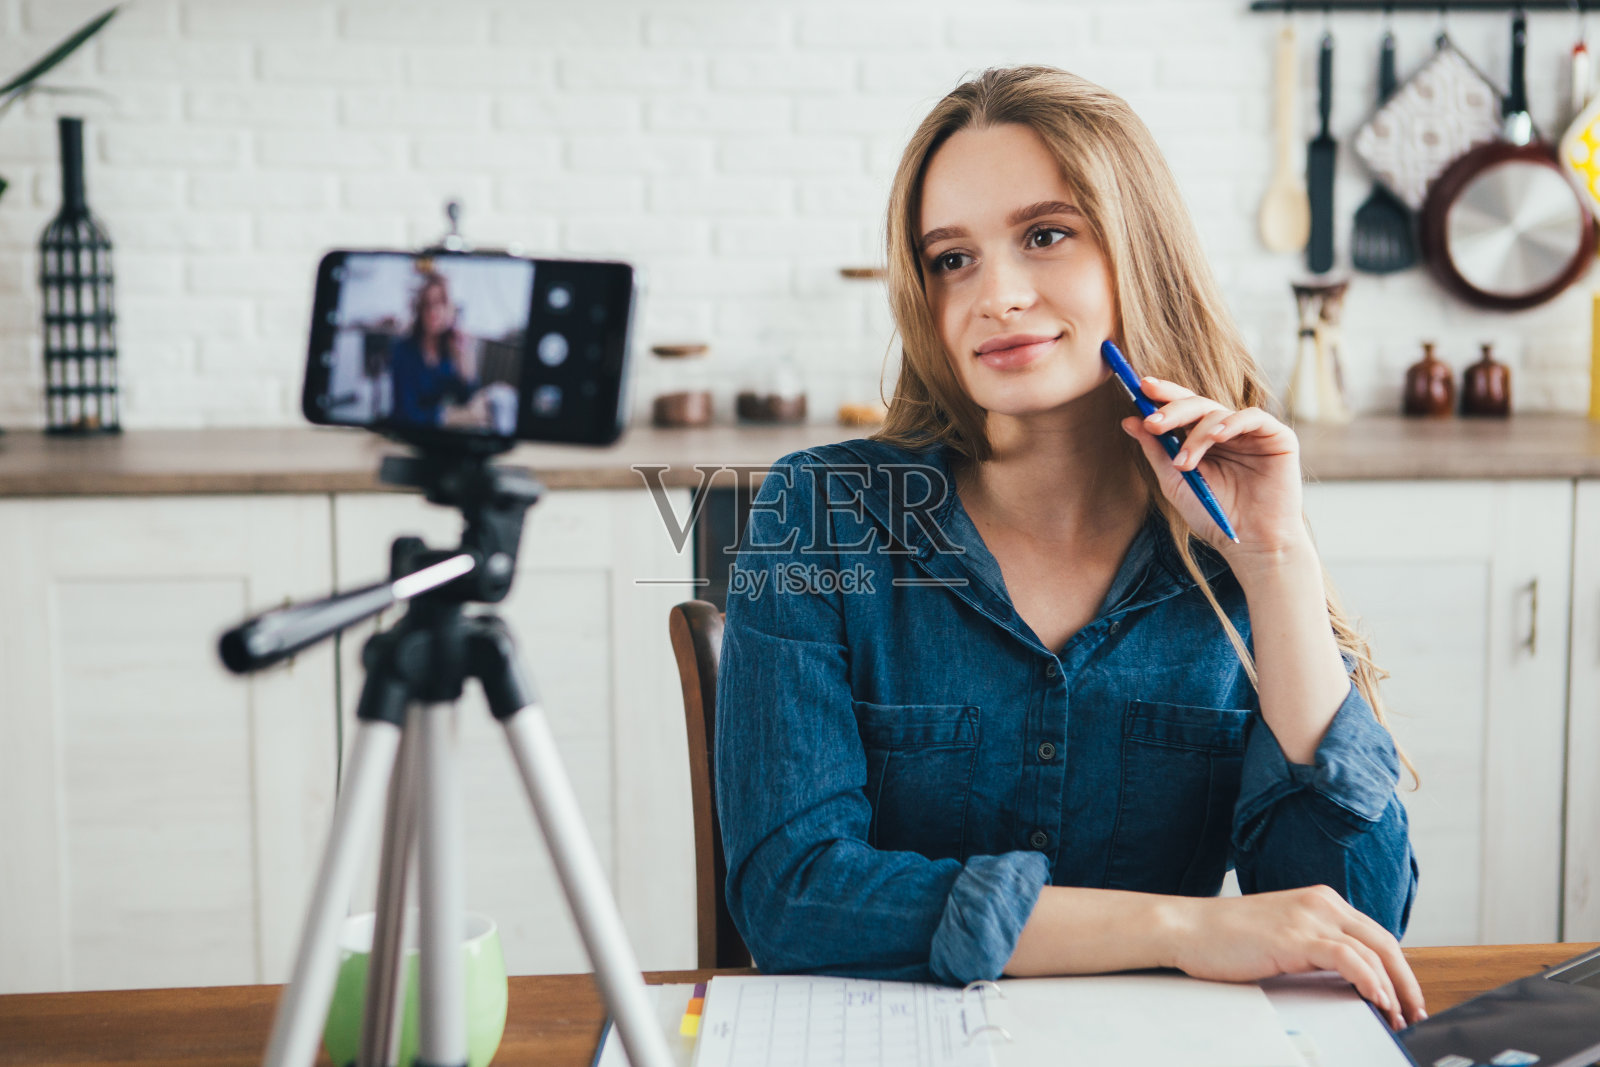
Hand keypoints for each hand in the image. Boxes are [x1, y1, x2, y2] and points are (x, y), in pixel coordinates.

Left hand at [1119, 378, 1306, 559]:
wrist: (1252, 543)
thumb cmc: (1214, 516)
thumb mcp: (1176, 482)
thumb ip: (1156, 451)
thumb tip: (1129, 420)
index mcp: (1202, 438)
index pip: (1181, 407)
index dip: (1163, 395)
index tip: (1140, 388)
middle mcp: (1226, 430)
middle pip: (1197, 403)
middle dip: (1172, 409)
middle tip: (1153, 422)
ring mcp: (1251, 432)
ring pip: (1218, 412)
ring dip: (1195, 436)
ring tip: (1184, 464)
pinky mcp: (1277, 437)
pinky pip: (1252, 417)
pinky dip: (1231, 423)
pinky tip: (1217, 437)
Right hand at [1164, 885, 1426, 1030]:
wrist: (1186, 928)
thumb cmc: (1225, 937)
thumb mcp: (1281, 936)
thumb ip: (1313, 947)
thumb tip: (1346, 980)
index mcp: (1320, 901)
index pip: (1375, 935)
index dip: (1399, 969)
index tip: (1407, 999)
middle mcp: (1321, 903)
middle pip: (1384, 942)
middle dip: (1407, 982)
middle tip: (1416, 1013)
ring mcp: (1308, 917)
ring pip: (1373, 951)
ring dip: (1394, 989)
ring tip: (1399, 1016)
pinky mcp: (1296, 936)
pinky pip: (1348, 959)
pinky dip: (1370, 981)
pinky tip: (1378, 1000)